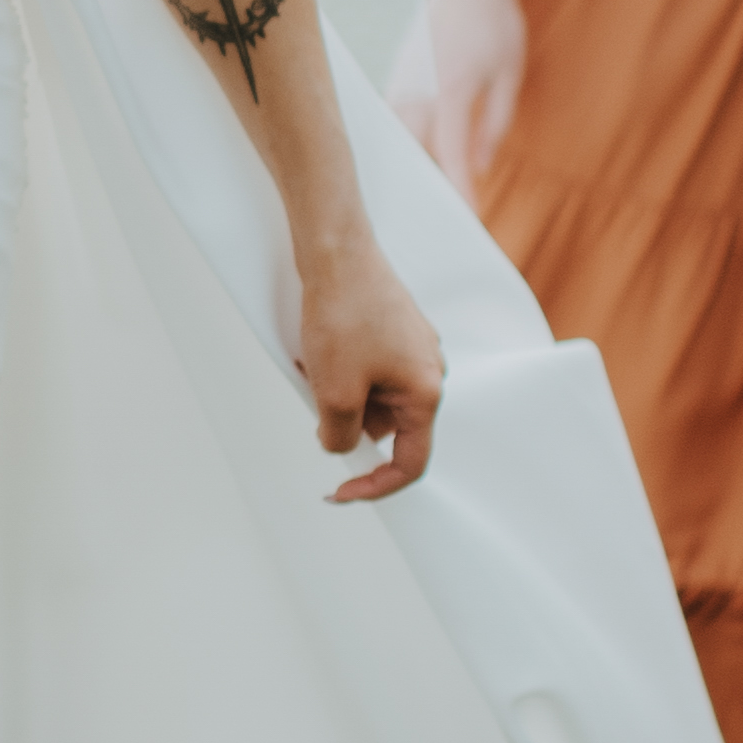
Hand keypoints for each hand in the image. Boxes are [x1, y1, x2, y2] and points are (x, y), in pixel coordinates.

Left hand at [302, 233, 446, 504]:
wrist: (337, 251)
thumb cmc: (342, 315)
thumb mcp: (334, 393)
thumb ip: (339, 435)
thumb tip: (339, 445)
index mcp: (426, 393)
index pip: (410, 463)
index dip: (374, 486)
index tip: (339, 491)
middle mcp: (430, 371)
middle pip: (385, 426)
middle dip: (346, 421)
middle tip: (313, 397)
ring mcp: (414, 349)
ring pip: (372, 397)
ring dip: (339, 393)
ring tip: (313, 363)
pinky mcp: (394, 330)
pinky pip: (367, 368)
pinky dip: (340, 370)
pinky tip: (317, 348)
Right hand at [396, 0, 524, 202]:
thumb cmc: (494, 22)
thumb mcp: (508, 74)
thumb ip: (494, 123)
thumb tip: (480, 166)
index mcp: (451, 90)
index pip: (451, 154)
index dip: (458, 189)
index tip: (466, 217)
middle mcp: (417, 90)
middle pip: (411, 153)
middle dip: (422, 187)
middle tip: (435, 222)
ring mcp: (400, 82)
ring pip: (395, 139)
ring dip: (406, 167)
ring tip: (418, 199)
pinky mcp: (395, 77)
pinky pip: (392, 121)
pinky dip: (400, 144)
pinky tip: (408, 162)